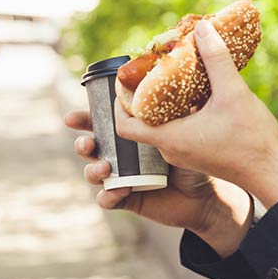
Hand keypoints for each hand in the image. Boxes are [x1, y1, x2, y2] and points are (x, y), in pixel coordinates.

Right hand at [64, 110, 251, 255]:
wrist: (206, 196)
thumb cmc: (195, 159)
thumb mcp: (186, 131)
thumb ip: (178, 110)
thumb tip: (178, 79)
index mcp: (130, 135)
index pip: (100, 123)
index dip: (82, 120)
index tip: (71, 119)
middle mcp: (121, 155)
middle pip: (89, 147)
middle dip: (81, 144)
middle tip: (88, 144)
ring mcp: (121, 178)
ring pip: (92, 173)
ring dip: (92, 170)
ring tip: (106, 168)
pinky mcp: (126, 199)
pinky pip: (105, 199)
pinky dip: (107, 196)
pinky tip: (118, 191)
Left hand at [114, 20, 277, 207]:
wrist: (273, 173)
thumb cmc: (252, 139)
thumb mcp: (233, 93)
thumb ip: (216, 59)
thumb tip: (202, 28)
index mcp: (170, 138)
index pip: (124, 125)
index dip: (119, 102)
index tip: (127, 79)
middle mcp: (171, 149)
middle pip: (141, 121)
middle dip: (143, 94)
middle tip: (152, 68)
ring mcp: (184, 153)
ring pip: (160, 125)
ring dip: (161, 102)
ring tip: (172, 75)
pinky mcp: (197, 153)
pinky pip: (177, 130)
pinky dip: (177, 111)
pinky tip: (193, 92)